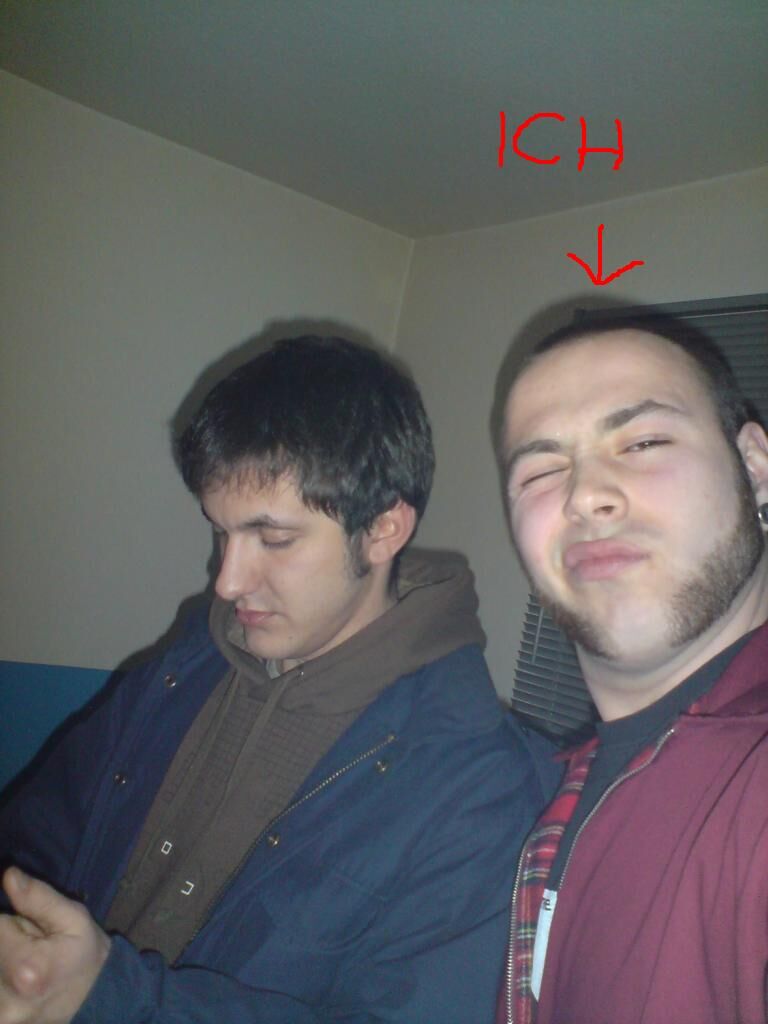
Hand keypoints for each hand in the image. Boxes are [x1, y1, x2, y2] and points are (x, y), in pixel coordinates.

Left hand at [0, 868, 109, 1023]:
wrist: (94, 1000)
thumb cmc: (85, 954)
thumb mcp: (73, 917)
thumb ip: (38, 898)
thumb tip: (8, 875)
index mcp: (25, 967)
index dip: (12, 919)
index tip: (30, 925)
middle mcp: (4, 998)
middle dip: (7, 939)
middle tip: (33, 944)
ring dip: (5, 957)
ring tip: (27, 959)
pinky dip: (4, 976)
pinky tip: (20, 974)